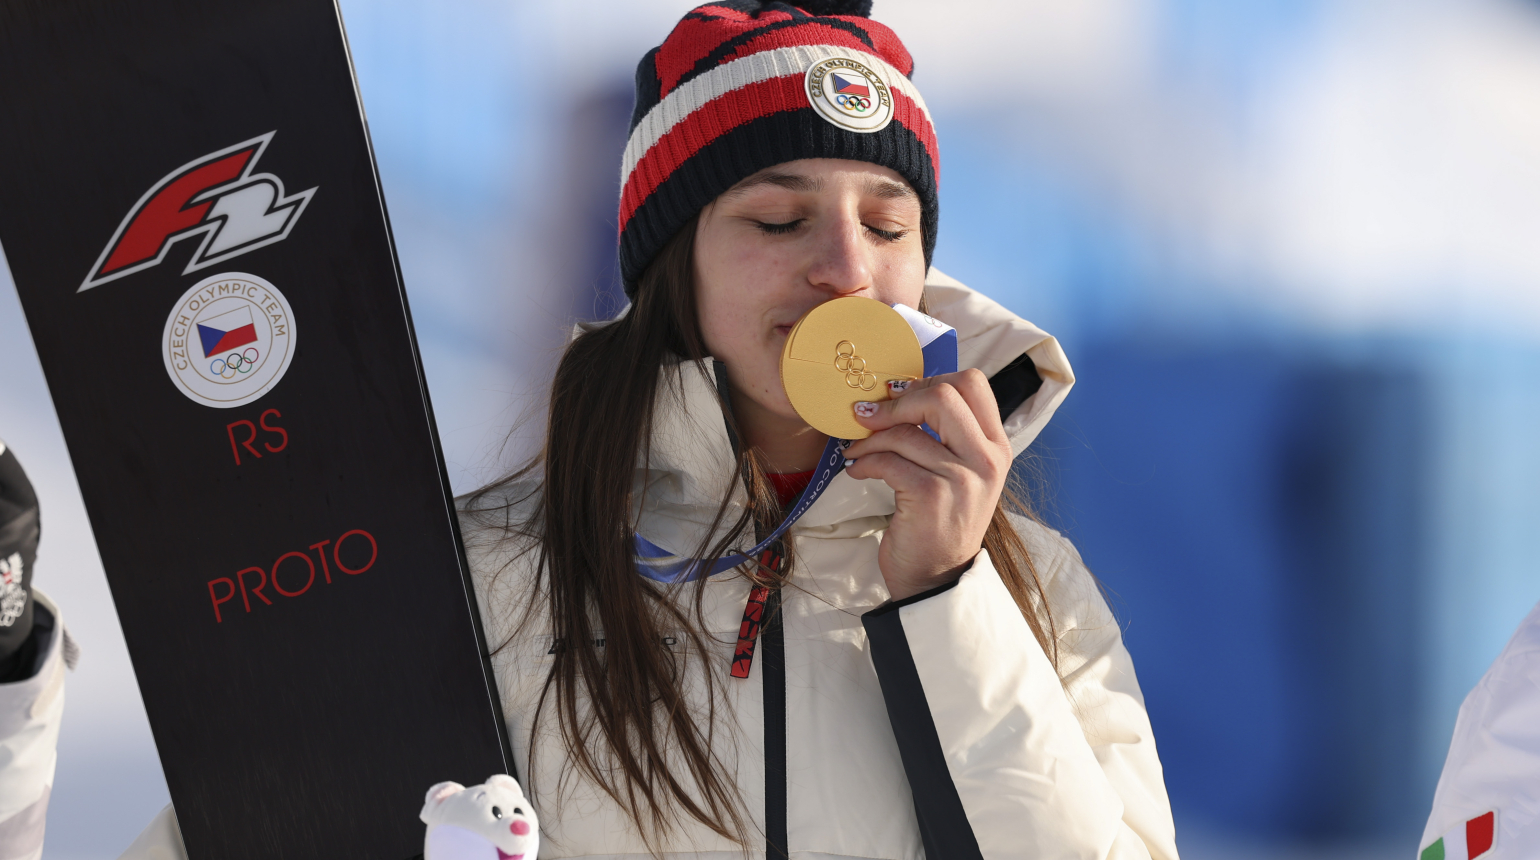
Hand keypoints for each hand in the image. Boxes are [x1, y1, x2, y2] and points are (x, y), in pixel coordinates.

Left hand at [841, 369, 1010, 600]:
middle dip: (897, 402)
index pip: (972, 383)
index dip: (929, 380)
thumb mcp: (959, 473)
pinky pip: (888, 460)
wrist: (937, 579)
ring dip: (869, 439)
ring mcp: (962, 478)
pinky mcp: (931, 496)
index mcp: (995, 446)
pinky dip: (864, 462)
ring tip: (857, 452)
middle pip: (942, 395)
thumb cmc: (940, 521)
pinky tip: (858, 472)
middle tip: (870, 416)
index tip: (900, 397)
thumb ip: (946, 434)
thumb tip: (899, 390)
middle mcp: (986, 459)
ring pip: (905, 432)